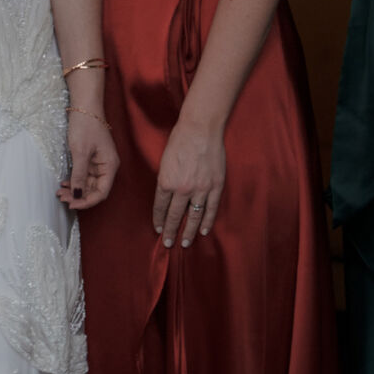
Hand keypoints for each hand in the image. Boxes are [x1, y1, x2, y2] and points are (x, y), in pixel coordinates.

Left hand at [58, 110, 118, 209]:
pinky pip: (84, 175)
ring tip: (60, 192)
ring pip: (88, 183)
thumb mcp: (80, 152)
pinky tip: (64, 183)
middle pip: (94, 190)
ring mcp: (99, 163)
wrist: (84, 106)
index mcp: (110, 166)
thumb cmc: (86, 126)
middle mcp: (107, 167)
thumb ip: (79, 175)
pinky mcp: (91, 159)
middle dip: (78, 196)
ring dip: (75, 189)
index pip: (101, 192)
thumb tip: (78, 195)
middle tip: (61, 198)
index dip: (87, 201)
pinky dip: (74, 180)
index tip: (72, 204)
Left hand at [152, 121, 223, 248]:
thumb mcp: (164, 162)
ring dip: (188, 232)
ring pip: (193, 216)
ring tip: (185, 243)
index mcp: (166, 181)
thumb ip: (165, 180)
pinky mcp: (215, 186)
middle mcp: (182, 188)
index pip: (160, 207)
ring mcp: (200, 189)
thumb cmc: (179, 141)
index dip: (158, 220)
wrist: (200, 129)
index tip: (157, 229)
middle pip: (174, 215)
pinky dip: (206, 221)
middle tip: (168, 243)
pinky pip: (210, 209)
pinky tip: (203, 231)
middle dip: (170, 231)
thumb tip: (166, 197)